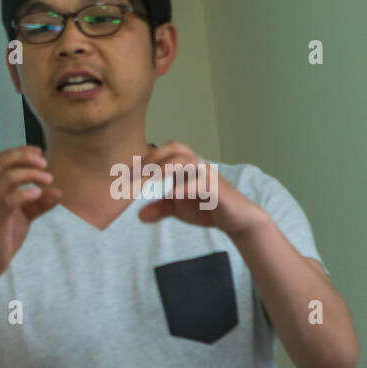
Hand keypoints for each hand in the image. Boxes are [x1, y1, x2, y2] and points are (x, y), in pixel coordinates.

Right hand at [0, 145, 61, 282]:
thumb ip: (39, 204)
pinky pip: (9, 200)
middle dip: (27, 157)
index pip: (3, 159)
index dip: (22, 151)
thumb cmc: (1, 239)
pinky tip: (38, 194)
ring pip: (8, 177)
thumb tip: (58, 192)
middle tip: (45, 164)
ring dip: (31, 174)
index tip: (39, 153)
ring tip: (48, 179)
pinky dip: (26, 193)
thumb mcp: (24, 218)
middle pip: (4, 162)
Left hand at [136, 141, 265, 236]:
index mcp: (187, 167)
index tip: (129, 173)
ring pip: (187, 161)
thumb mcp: (179, 209)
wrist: (237, 219)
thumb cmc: (208, 208)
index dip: (148, 158)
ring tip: (149, 180)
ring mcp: (208, 175)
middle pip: (176, 148)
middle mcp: (198, 166)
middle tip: (136, 174)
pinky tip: (169, 195)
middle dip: (154, 157)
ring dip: (165, 168)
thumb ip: (161, 208)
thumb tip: (140, 215)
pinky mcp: (217, 189)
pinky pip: (200, 183)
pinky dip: (183, 188)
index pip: (167, 150)